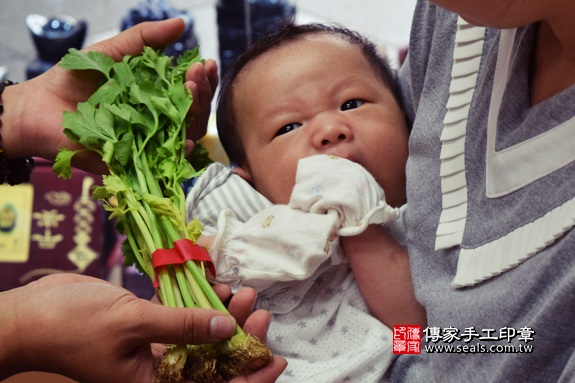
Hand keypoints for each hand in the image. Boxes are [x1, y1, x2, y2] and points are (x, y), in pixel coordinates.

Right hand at [0, 274, 284, 382]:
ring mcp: (154, 346)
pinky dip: (200, 303)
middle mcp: (159, 369)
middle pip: (214, 360)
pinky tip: (216, 286)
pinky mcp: (148, 324)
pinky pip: (183, 317)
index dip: (249, 377)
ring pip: (202, 335)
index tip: (276, 360)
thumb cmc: (75, 326)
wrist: (33, 314)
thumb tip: (228, 328)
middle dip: (241, 338)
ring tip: (244, 293)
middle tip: (259, 310)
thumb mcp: (133, 324)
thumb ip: (182, 325)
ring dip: (224, 316)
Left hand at [2, 18, 217, 173]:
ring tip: (191, 90)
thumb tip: (182, 23)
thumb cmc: (71, 80)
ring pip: (185, 135)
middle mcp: (156, 121)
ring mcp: (148, 142)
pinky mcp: (136, 162)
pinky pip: (164, 162)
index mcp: (154, 97)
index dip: (202, 80)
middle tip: (197, 74)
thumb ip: (144, 39)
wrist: (37, 108)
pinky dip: (179, 153)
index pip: (189, 92)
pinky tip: (188, 139)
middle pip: (193, 114)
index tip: (205, 63)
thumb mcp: (111, 53)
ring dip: (195, 116)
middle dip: (201, 93)